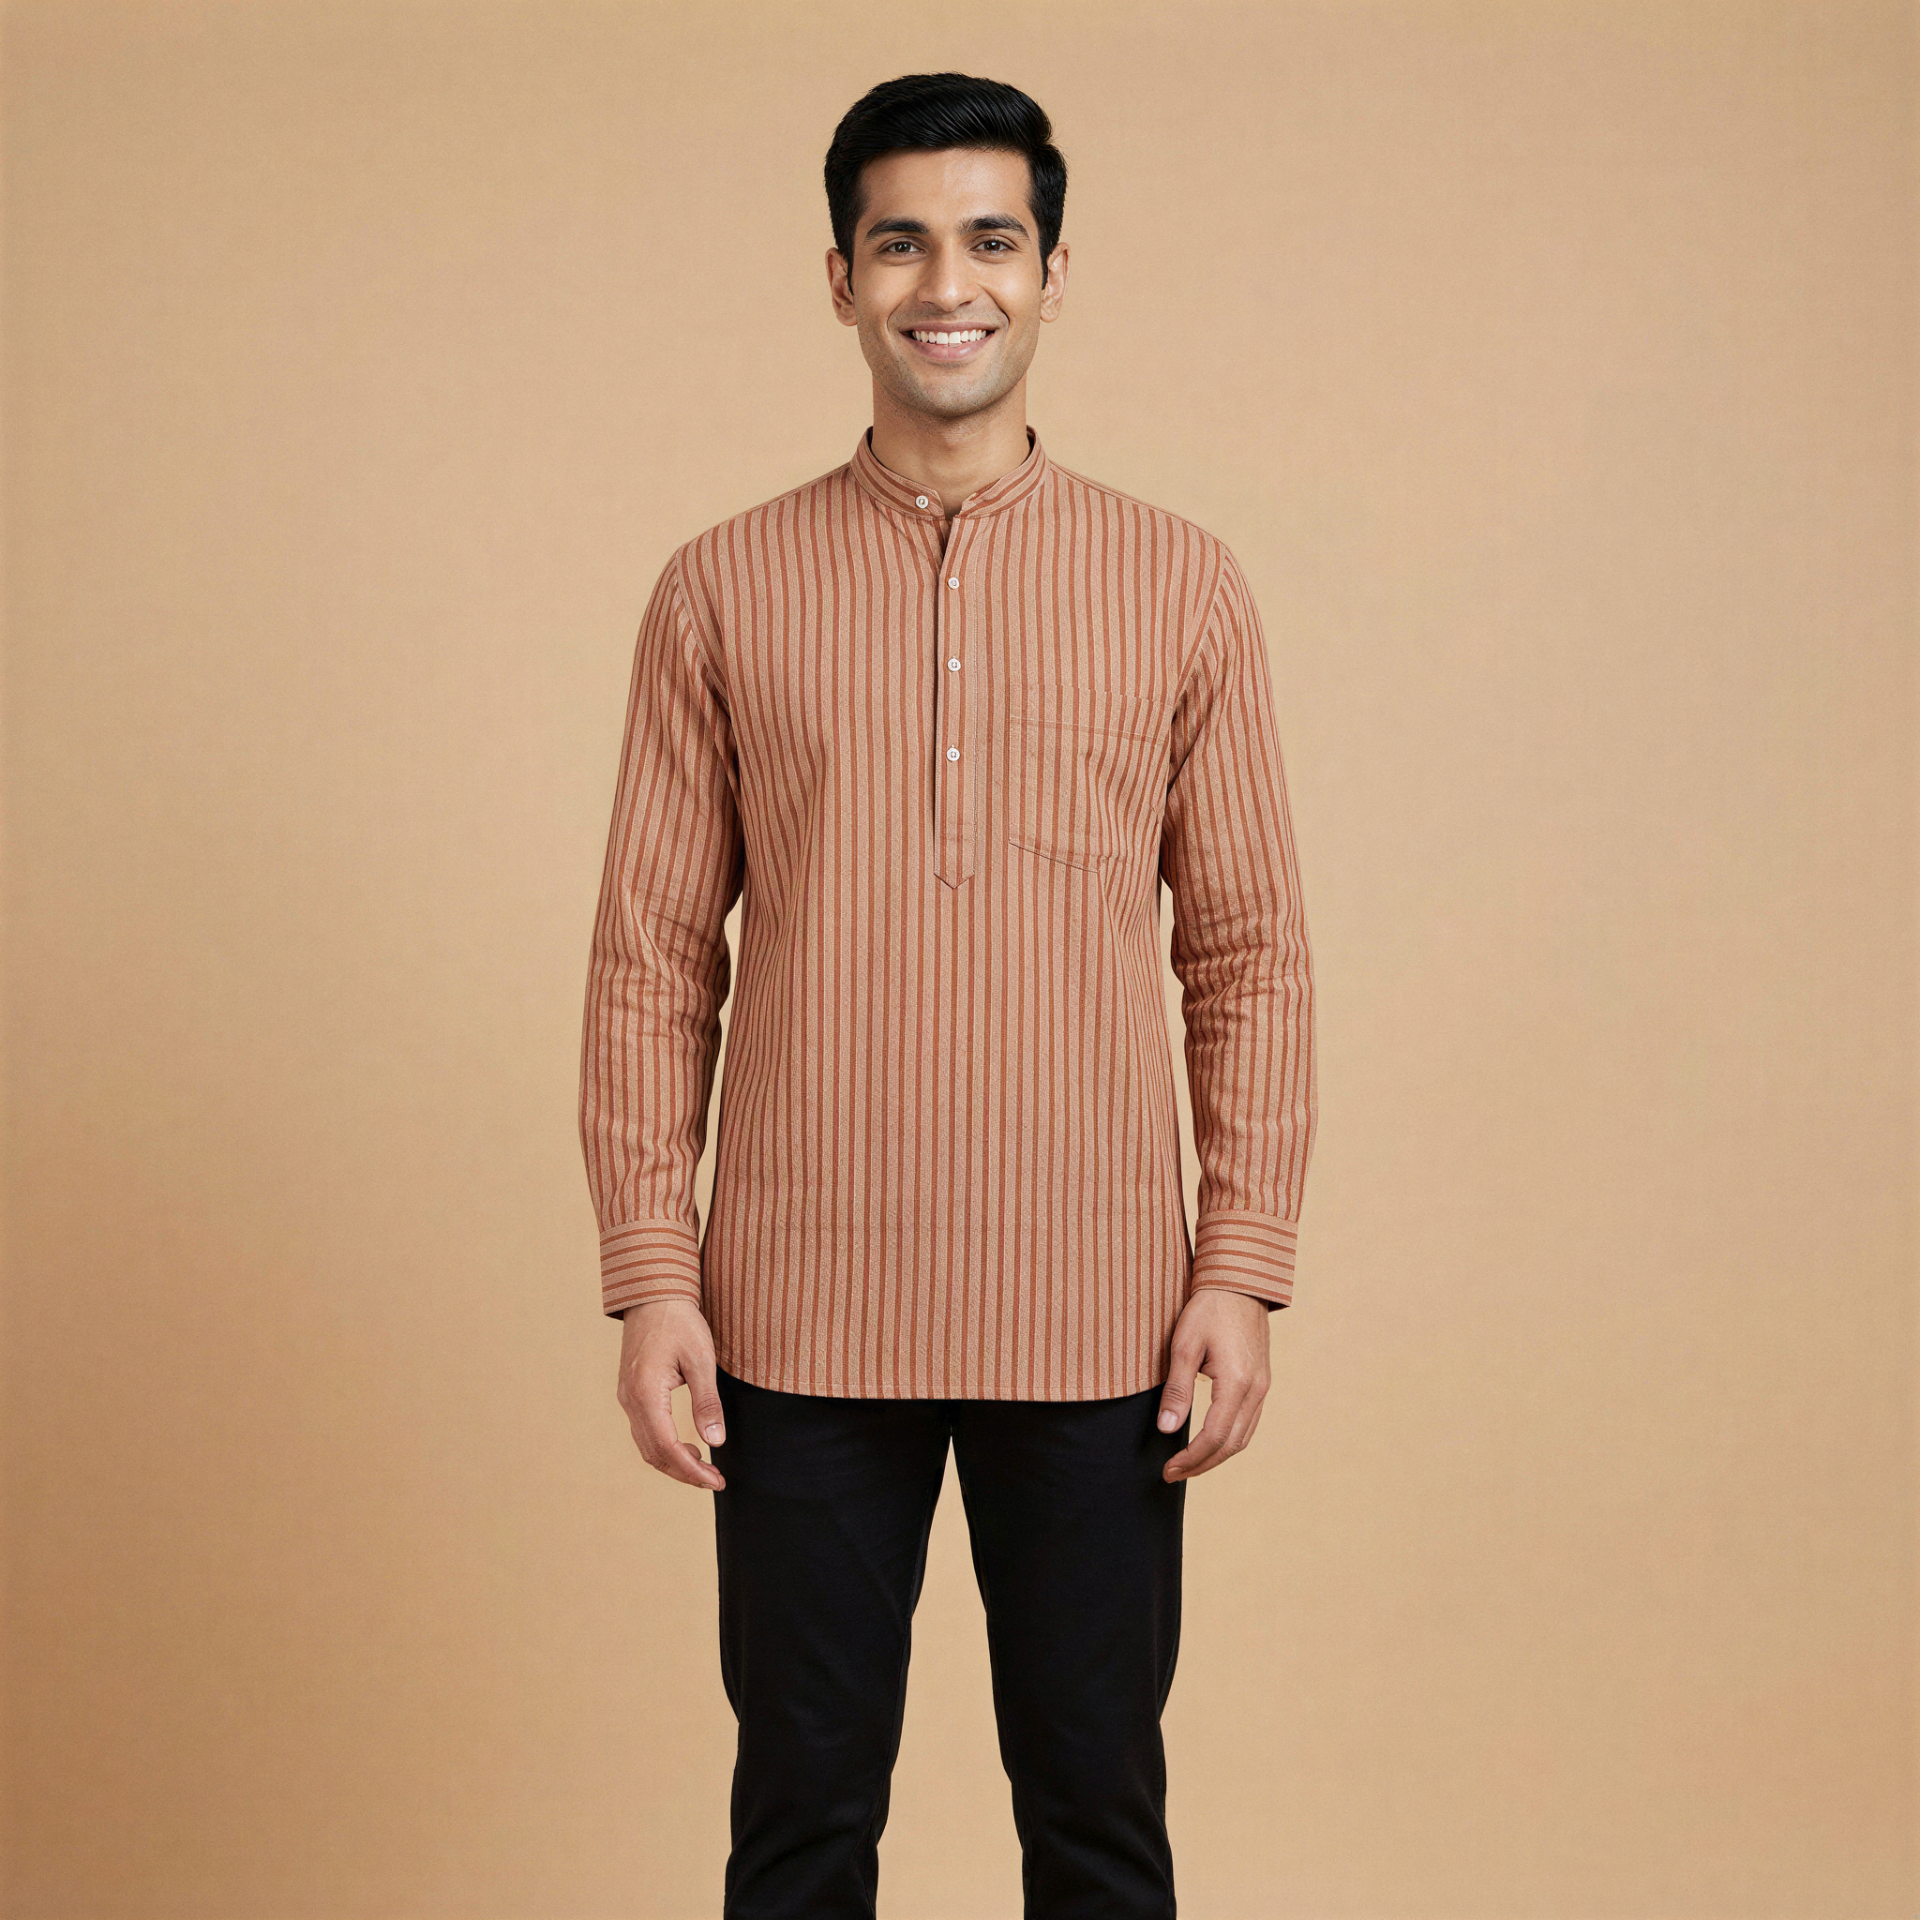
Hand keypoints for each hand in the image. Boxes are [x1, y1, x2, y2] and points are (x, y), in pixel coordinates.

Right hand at [617, 1298, 727, 1489]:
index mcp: (646, 1393)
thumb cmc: (680, 1321)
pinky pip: (644, 1430)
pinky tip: (687, 1445)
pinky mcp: (630, 1392)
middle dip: (684, 1472)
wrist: (653, 1294)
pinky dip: (664, 1446)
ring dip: (673, 1462)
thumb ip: (707, 1402)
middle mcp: (630, 1399)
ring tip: (704, 1466)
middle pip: (653, 1453)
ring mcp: (626, 1396)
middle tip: (714, 1480)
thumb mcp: (701, 1359)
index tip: (717, 1480)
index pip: (667, 1448)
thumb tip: (715, 1442)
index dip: (692, 1471)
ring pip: (646, 1445)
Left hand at [1156, 1289, 1271, 1480]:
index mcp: (1237, 1383)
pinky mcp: (1262, 1381)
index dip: (1190, 1459)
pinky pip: (1249, 1422)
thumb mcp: (1184, 1345)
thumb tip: (1166, 1428)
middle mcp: (1256, 1390)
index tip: (1168, 1470)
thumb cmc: (1208, 1308)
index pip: (1214, 1437)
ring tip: (1188, 1464)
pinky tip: (1210, 1441)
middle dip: (1202, 1464)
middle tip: (1173, 1473)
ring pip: (1243, 1436)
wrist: (1240, 1282)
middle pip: (1232, 1444)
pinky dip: (1229, 1439)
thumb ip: (1176, 1389)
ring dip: (1216, 1455)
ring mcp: (1263, 1386)